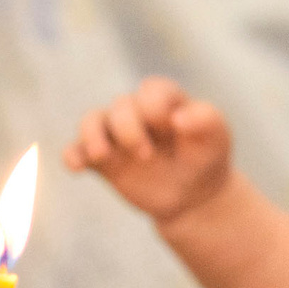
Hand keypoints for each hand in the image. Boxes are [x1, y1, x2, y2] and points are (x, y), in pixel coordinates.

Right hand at [65, 76, 234, 220]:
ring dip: (92, 135)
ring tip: (101, 154)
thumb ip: (205, 119)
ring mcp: (115, 134)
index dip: (157, 110)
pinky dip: (72, 156)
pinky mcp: (102, 160)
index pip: (151, 92)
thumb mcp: (216, 137)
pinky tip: (77, 167)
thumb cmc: (205, 156)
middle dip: (130, 130)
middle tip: (147, 156)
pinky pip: (76, 150)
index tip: (173, 130)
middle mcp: (134, 111)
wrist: (193, 195)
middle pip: (120, 107)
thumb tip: (178, 118)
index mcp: (163, 98)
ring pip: (91, 121)